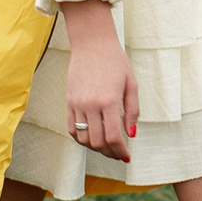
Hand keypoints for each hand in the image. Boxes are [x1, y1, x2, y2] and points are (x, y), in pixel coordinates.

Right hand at [61, 0, 136, 162]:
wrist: (92, 44)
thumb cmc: (116, 61)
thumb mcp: (131, 84)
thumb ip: (133, 111)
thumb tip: (131, 134)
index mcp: (109, 101)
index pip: (113, 137)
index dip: (120, 151)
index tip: (126, 156)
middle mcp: (91, 105)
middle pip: (97, 142)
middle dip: (109, 152)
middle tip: (118, 153)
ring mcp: (77, 104)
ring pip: (83, 138)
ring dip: (95, 147)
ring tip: (106, 146)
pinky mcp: (69, 102)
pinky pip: (71, 129)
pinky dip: (81, 138)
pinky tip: (91, 137)